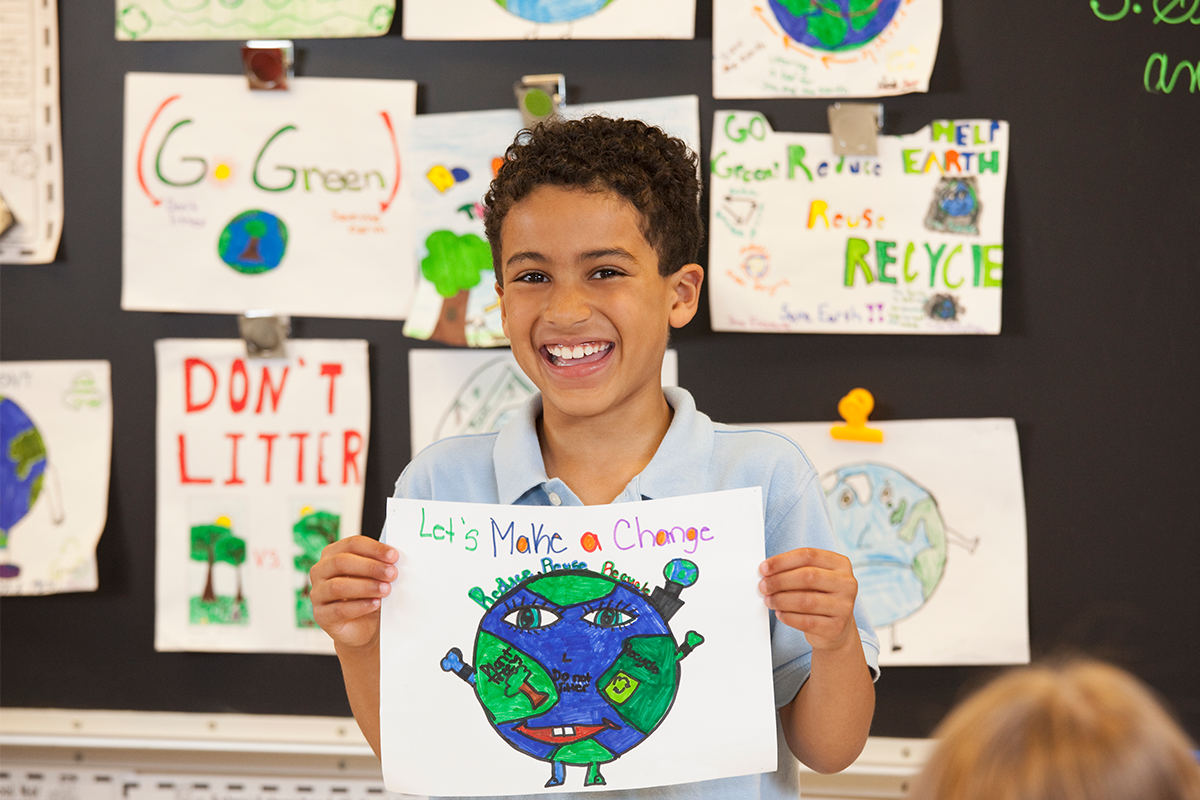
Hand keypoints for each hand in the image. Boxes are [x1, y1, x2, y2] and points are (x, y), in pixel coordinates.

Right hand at [310, 535, 398, 649]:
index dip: (374, 548)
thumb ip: (380, 565)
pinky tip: (375, 604)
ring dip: (366, 587)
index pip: (352, 544)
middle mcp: (320, 571)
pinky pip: (338, 610)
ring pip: (337, 586)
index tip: (393, 555)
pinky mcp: (321, 616)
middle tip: (392, 573)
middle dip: (370, 567)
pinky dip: (360, 606)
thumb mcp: (375, 576)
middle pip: (341, 562)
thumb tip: (393, 558)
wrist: (364, 627)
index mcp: (333, 554)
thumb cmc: (368, 595)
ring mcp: (318, 594)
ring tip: (386, 590)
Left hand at [758, 548, 858, 651]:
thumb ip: (795, 570)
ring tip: (769, 601)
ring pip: (806, 601)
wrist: (836, 628)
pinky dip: (788, 617)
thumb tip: (767, 571)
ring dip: (781, 600)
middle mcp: (847, 583)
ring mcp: (845, 606)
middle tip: (764, 586)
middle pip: (808, 576)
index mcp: (840, 564)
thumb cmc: (819, 596)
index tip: (764, 568)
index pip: (808, 555)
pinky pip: (807, 621)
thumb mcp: (814, 578)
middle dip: (780, 581)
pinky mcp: (837, 627)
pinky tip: (780, 614)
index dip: (782, 561)